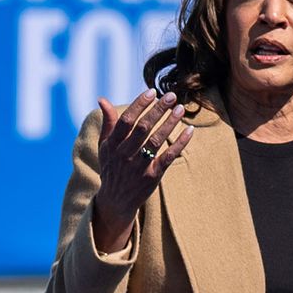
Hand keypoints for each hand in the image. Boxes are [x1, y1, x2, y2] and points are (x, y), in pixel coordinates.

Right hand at [91, 89, 193, 251]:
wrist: (116, 201)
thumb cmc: (111, 167)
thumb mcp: (104, 147)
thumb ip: (108, 123)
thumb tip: (102, 99)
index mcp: (112, 145)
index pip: (126, 120)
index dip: (139, 105)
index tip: (152, 92)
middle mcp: (125, 155)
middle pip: (143, 128)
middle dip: (158, 110)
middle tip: (171, 95)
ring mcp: (139, 166)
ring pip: (156, 140)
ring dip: (170, 123)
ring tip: (180, 108)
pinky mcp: (153, 176)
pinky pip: (169, 156)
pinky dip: (180, 143)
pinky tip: (190, 130)